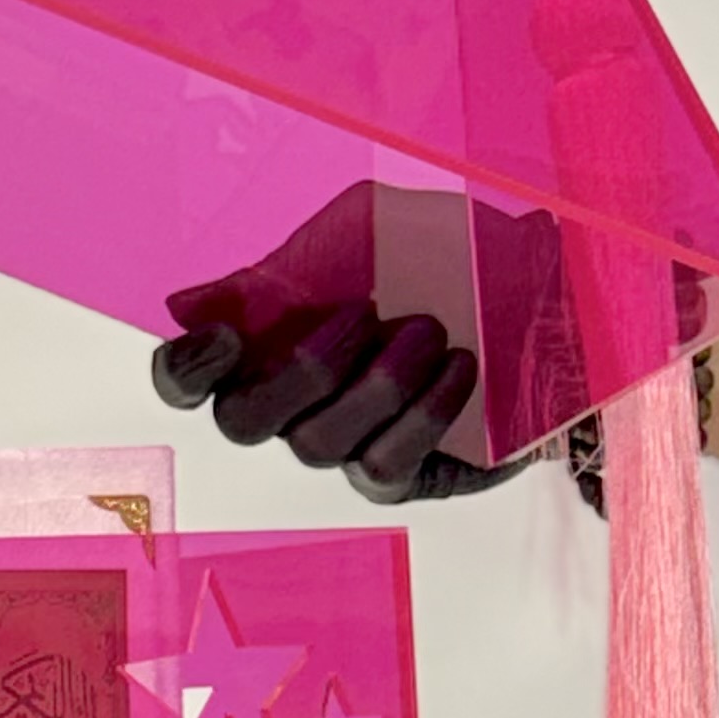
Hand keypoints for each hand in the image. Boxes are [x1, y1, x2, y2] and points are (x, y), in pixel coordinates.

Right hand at [150, 298, 514, 504]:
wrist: (535, 301)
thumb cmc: (437, 264)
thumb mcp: (364, 238)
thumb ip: (286, 264)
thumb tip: (184, 303)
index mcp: (262, 347)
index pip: (184, 380)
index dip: (184, 369)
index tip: (226, 332)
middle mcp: (286, 409)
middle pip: (242, 422)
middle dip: (301, 368)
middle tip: (362, 311)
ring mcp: (336, 451)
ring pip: (319, 442)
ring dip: (377, 383)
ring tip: (430, 329)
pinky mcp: (393, 479)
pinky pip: (385, 465)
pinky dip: (424, 413)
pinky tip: (460, 367)